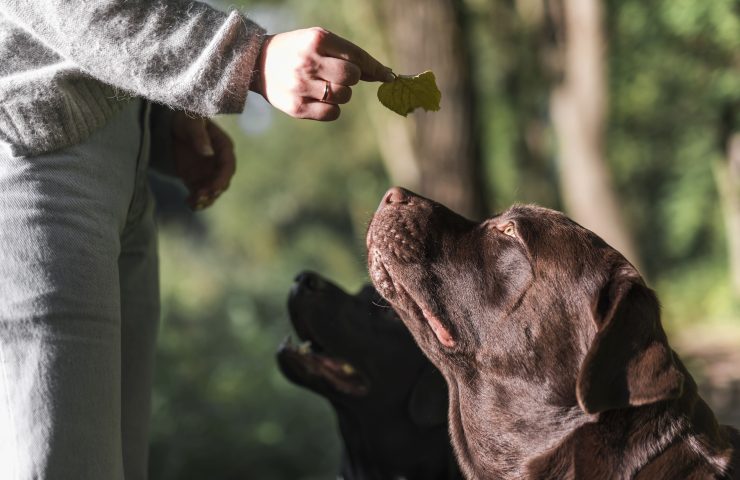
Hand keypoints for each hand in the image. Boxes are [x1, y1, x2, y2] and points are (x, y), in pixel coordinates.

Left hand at [171, 112, 235, 209]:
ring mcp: (208, 172)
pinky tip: (188, 203)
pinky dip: (196, 200)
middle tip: (200, 197)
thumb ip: (199, 136)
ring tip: (193, 203)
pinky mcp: (196, 179)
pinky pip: (199, 193)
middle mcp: (219, 162)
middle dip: (212, 191)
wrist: (172, 124)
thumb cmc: (186, 118)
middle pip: (222, 182)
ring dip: (205, 199)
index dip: (222, 179)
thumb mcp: (192, 122)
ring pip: (212, 190)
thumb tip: (207, 153)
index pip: (228, 166)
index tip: (214, 188)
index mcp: (223, 147)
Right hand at [251, 27, 393, 120]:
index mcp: (317, 40)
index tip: (389, 77)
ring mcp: (301, 85)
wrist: (257, 63)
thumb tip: (384, 74)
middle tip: (338, 76)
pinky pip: (332, 113)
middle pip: (352, 77)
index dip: (374, 68)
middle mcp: (309, 61)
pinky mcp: (296, 107)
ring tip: (324, 86)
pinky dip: (332, 108)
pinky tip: (318, 99)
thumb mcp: (318, 41)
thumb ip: (348, 54)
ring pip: (344, 96)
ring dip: (341, 93)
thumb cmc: (296, 51)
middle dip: (352, 78)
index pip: (356, 56)